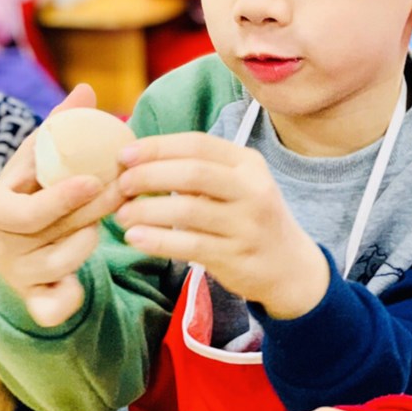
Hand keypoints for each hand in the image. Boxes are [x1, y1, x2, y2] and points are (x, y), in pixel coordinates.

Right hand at [0, 84, 125, 326]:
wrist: (16, 241)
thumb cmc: (32, 190)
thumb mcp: (39, 157)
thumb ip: (60, 126)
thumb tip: (87, 90)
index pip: (29, 211)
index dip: (64, 198)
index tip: (96, 180)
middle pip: (55, 234)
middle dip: (95, 211)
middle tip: (124, 191)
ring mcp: (16, 277)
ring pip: (65, 264)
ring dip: (90, 240)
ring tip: (101, 222)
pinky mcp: (34, 301)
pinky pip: (55, 308)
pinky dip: (70, 296)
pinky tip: (81, 279)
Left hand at [115, 133, 329, 317]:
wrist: (289, 266)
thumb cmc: (248, 216)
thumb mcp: (237, 183)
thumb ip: (198, 169)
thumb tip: (137, 159)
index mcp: (248, 163)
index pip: (198, 144)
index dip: (158, 147)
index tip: (125, 154)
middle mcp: (252, 189)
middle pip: (193, 173)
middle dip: (149, 175)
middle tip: (121, 184)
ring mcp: (247, 224)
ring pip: (188, 211)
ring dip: (147, 210)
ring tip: (122, 214)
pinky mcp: (236, 256)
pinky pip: (190, 245)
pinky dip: (157, 240)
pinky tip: (135, 238)